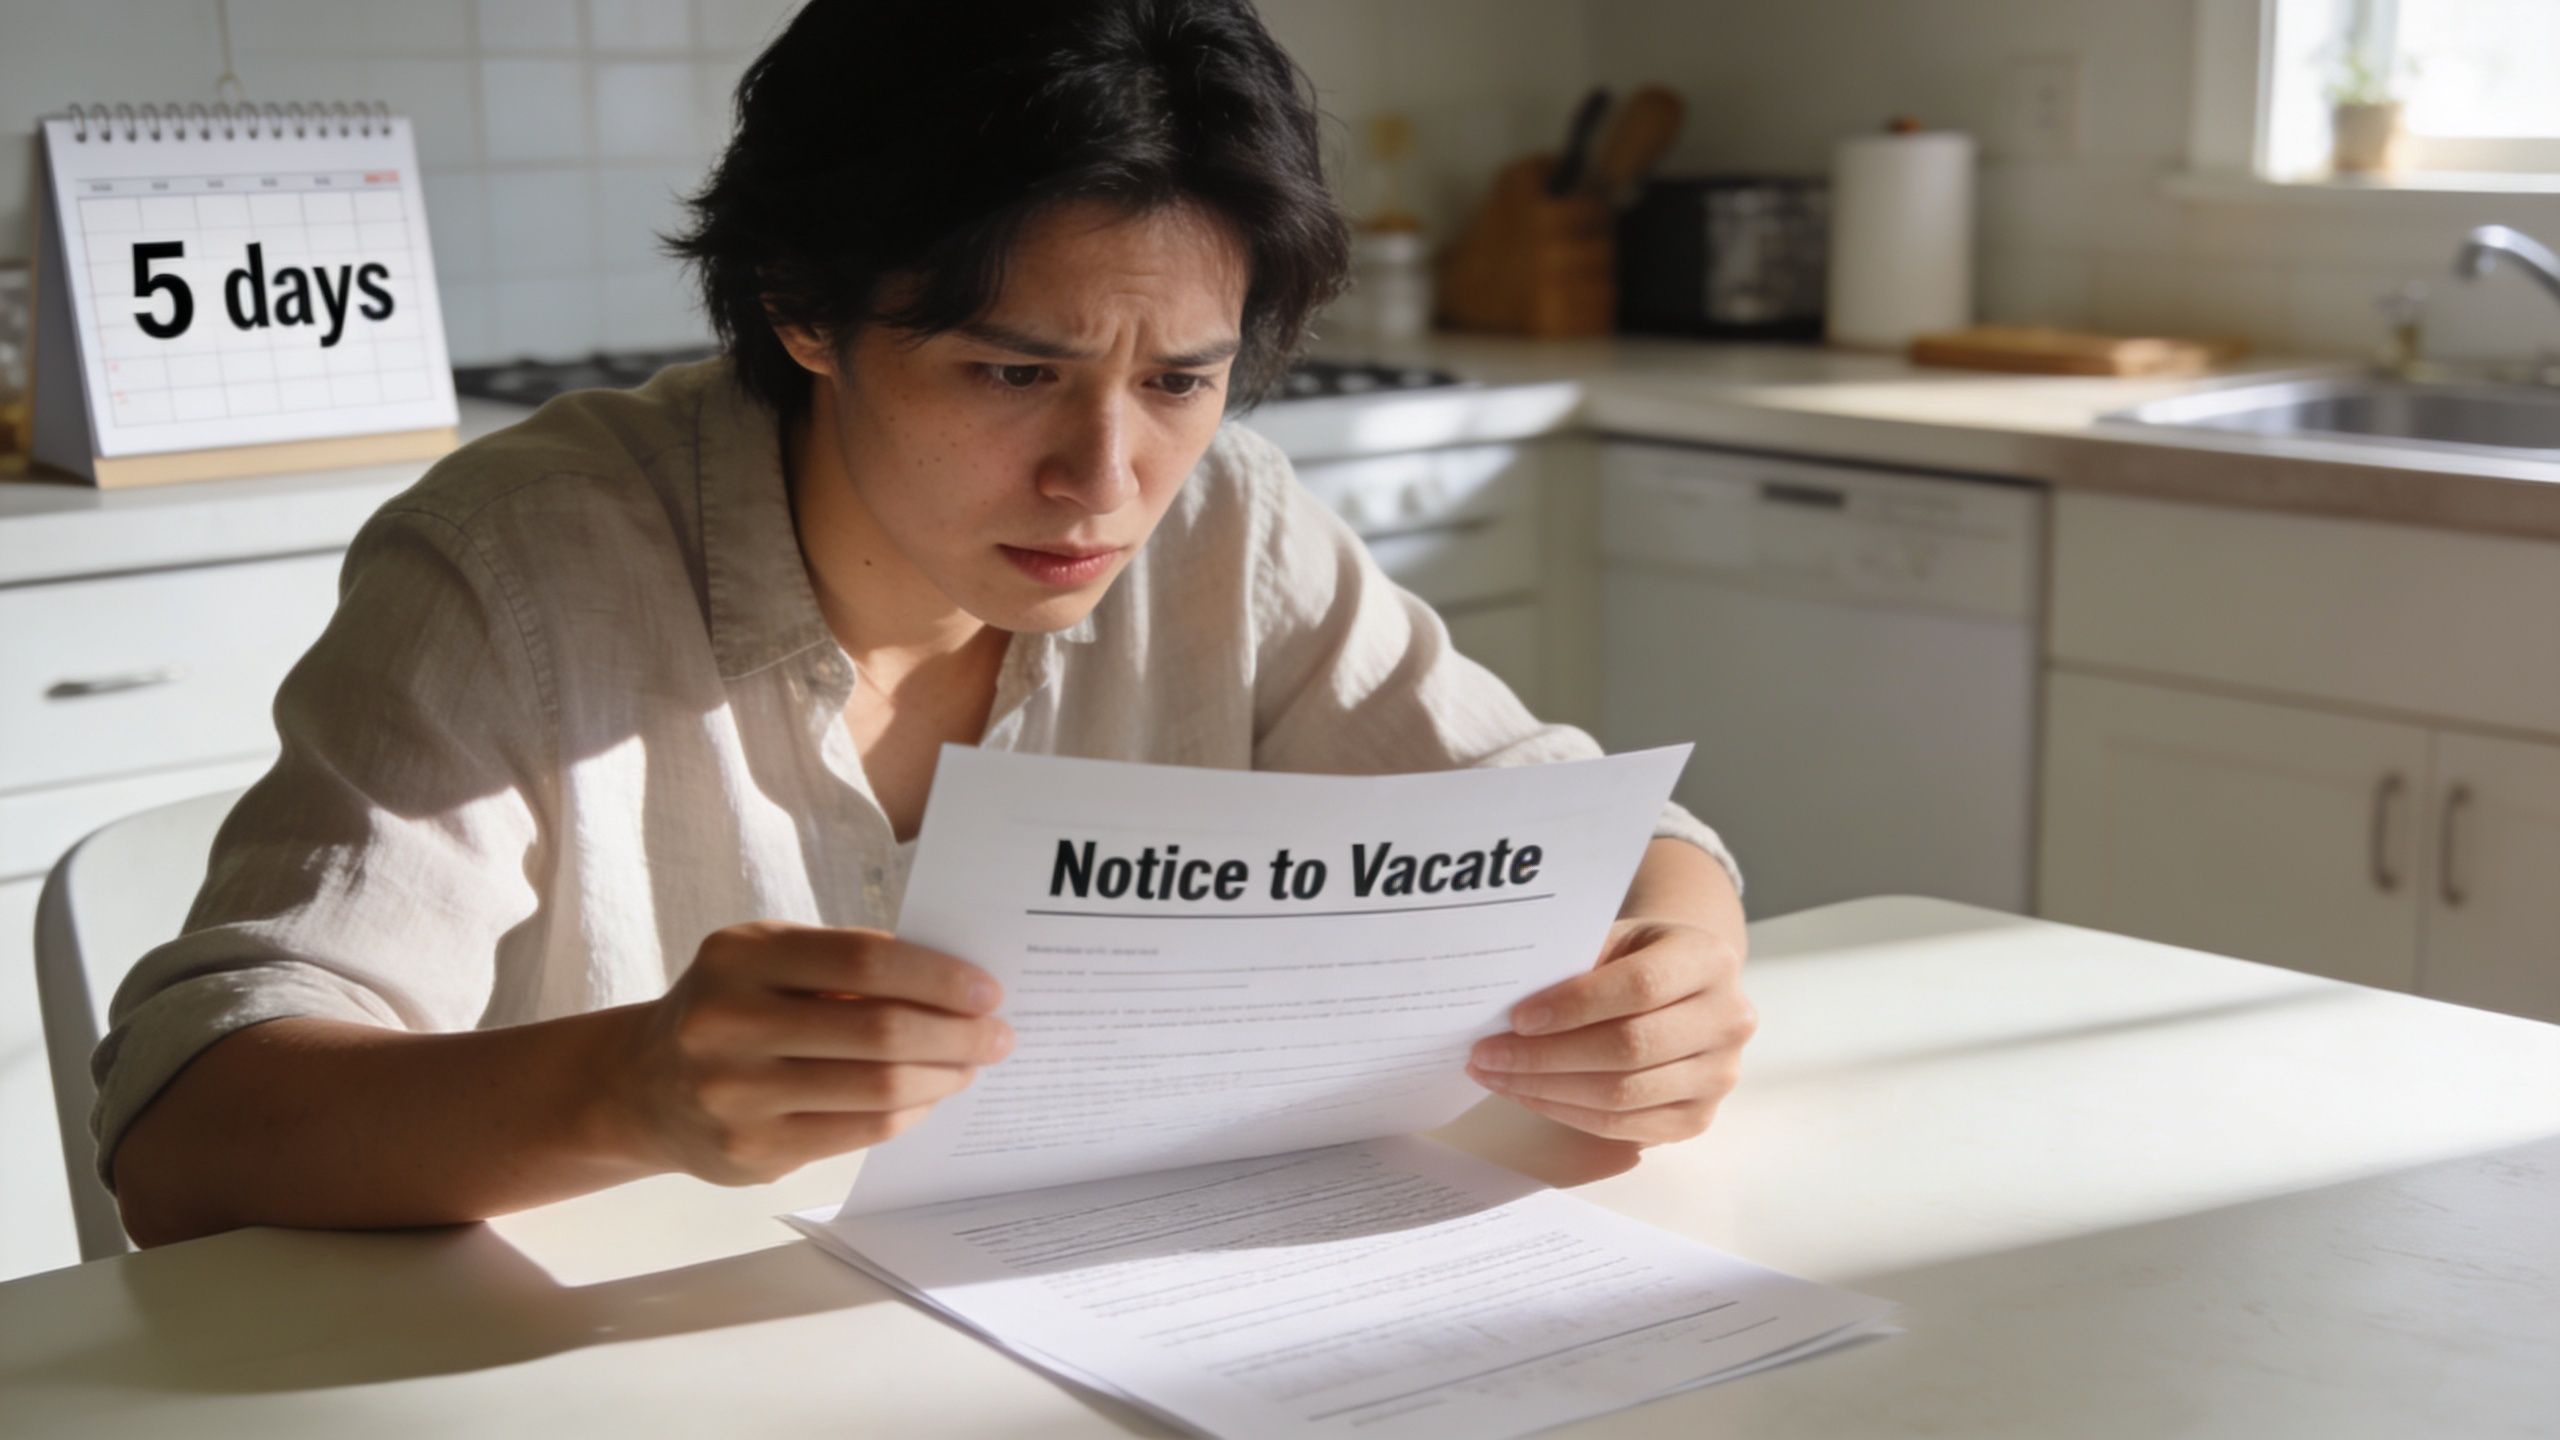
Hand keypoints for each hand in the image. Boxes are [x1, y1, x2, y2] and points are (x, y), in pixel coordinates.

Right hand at [614, 921, 1012, 1184]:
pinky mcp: (752, 1151)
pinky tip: (928, 1097)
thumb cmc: (731, 1009)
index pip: (863, 959)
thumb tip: (955, 985)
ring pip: (877, 1089)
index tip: (987, 990)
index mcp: (740, 956)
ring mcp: (736, 1094)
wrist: (643, 1087)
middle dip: (956, 1034)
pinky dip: (909, 1112)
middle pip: (878, 1030)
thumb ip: (845, 966)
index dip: (937, 975)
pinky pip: (859, 1132)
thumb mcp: (767, 962)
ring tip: (970, 1066)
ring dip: (942, 1076)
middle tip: (999, 1035)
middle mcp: (728, 1023)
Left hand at [1466, 917, 1755, 1144]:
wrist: (1683, 989)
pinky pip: (1623, 1126)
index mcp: (1709, 960)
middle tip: (1487, 1053)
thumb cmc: (1636, 958)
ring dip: (1546, 1089)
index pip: (1640, 987)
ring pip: (1622, 1094)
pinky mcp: (1697, 1118)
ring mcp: (1718, 1076)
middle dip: (1546, 1055)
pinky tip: (1527, 1094)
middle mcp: (1728, 1020)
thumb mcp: (1615, 939)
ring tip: (1496, 1074)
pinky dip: (1566, 1112)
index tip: (1517, 1017)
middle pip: (1630, 1047)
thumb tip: (1506, 1004)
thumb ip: (1576, 963)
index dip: (1575, 1005)